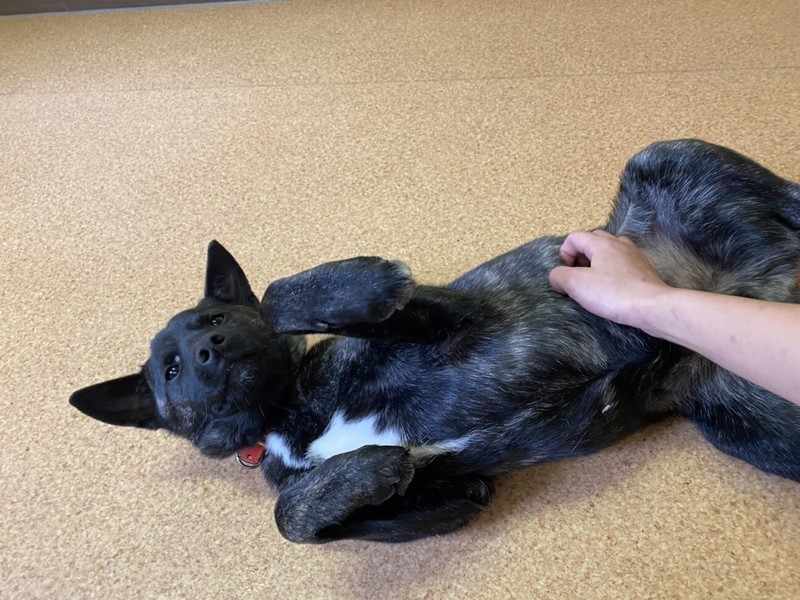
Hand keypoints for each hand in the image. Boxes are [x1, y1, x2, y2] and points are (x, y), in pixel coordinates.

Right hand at [548, 230, 670, 327]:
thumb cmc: (613, 293)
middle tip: (579, 279)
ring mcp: (635, 255)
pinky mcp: (645, 270)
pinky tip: (614, 290)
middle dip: (580, 258)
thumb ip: (559, 276)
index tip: (567, 275)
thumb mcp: (576, 284)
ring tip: (595, 284)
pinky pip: (623, 264)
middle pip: (592, 241)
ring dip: (597, 265)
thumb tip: (557, 276)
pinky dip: (613, 273)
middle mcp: (619, 243)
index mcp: (601, 242)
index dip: (564, 255)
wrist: (652, 307)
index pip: (574, 237)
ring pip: (609, 252)